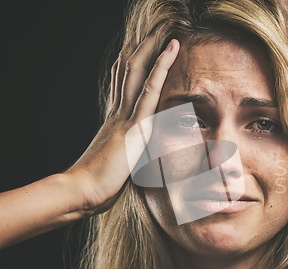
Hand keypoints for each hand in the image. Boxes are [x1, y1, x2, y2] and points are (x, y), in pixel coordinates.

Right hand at [65, 26, 179, 215]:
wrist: (82, 191)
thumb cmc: (99, 182)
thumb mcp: (120, 161)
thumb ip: (129, 150)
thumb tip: (140, 150)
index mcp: (117, 118)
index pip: (125, 81)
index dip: (135, 59)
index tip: (145, 43)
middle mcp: (119, 110)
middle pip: (130, 67)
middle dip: (145, 44)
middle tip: (160, 25)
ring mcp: (125, 116)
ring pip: (138, 70)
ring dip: (154, 45)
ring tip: (168, 26)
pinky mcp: (134, 126)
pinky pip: (149, 91)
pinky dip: (161, 67)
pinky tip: (172, 48)